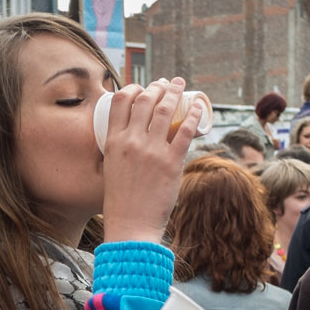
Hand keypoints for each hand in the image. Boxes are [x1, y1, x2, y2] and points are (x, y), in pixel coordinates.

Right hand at [101, 78, 204, 242]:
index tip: (143, 88)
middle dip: (158, 87)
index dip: (134, 88)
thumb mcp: (111, 167)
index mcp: (112, 141)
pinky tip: (198, 107)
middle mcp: (131, 141)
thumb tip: (133, 134)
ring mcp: (152, 151)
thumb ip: (120, 149)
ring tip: (180, 86)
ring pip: (165, 110)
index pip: (121, 101)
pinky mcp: (171, 163)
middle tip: (166, 84)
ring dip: (175, 93)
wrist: (131, 225)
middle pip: (145, 100)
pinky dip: (193, 115)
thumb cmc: (120, 200)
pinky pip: (185, 132)